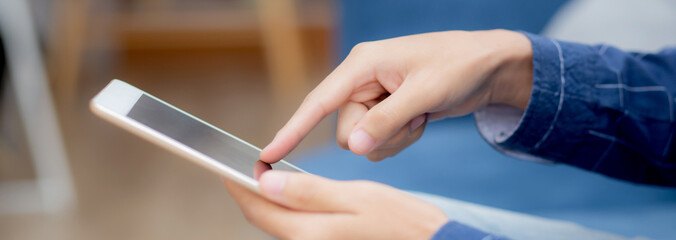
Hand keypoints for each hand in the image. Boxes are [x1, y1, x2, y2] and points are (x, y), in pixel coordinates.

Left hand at [224, 171, 448, 239]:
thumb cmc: (401, 222)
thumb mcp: (356, 198)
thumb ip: (308, 192)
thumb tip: (266, 183)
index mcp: (310, 233)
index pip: (259, 209)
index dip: (240, 186)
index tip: (229, 167)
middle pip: (265, 220)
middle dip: (251, 195)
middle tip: (249, 169)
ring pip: (280, 226)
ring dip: (270, 204)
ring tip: (268, 179)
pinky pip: (297, 231)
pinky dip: (290, 213)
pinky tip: (296, 197)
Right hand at [260, 29, 532, 161]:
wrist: (488, 67)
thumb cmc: (458, 65)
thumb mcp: (425, 92)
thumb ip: (388, 120)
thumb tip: (356, 146)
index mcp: (362, 65)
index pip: (318, 102)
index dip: (292, 129)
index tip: (267, 154)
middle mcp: (360, 82)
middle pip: (347, 132)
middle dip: (380, 134)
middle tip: (413, 115)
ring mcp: (373, 98)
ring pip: (364, 141)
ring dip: (396, 137)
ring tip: (421, 114)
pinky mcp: (385, 111)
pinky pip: (380, 142)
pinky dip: (402, 138)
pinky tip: (421, 118)